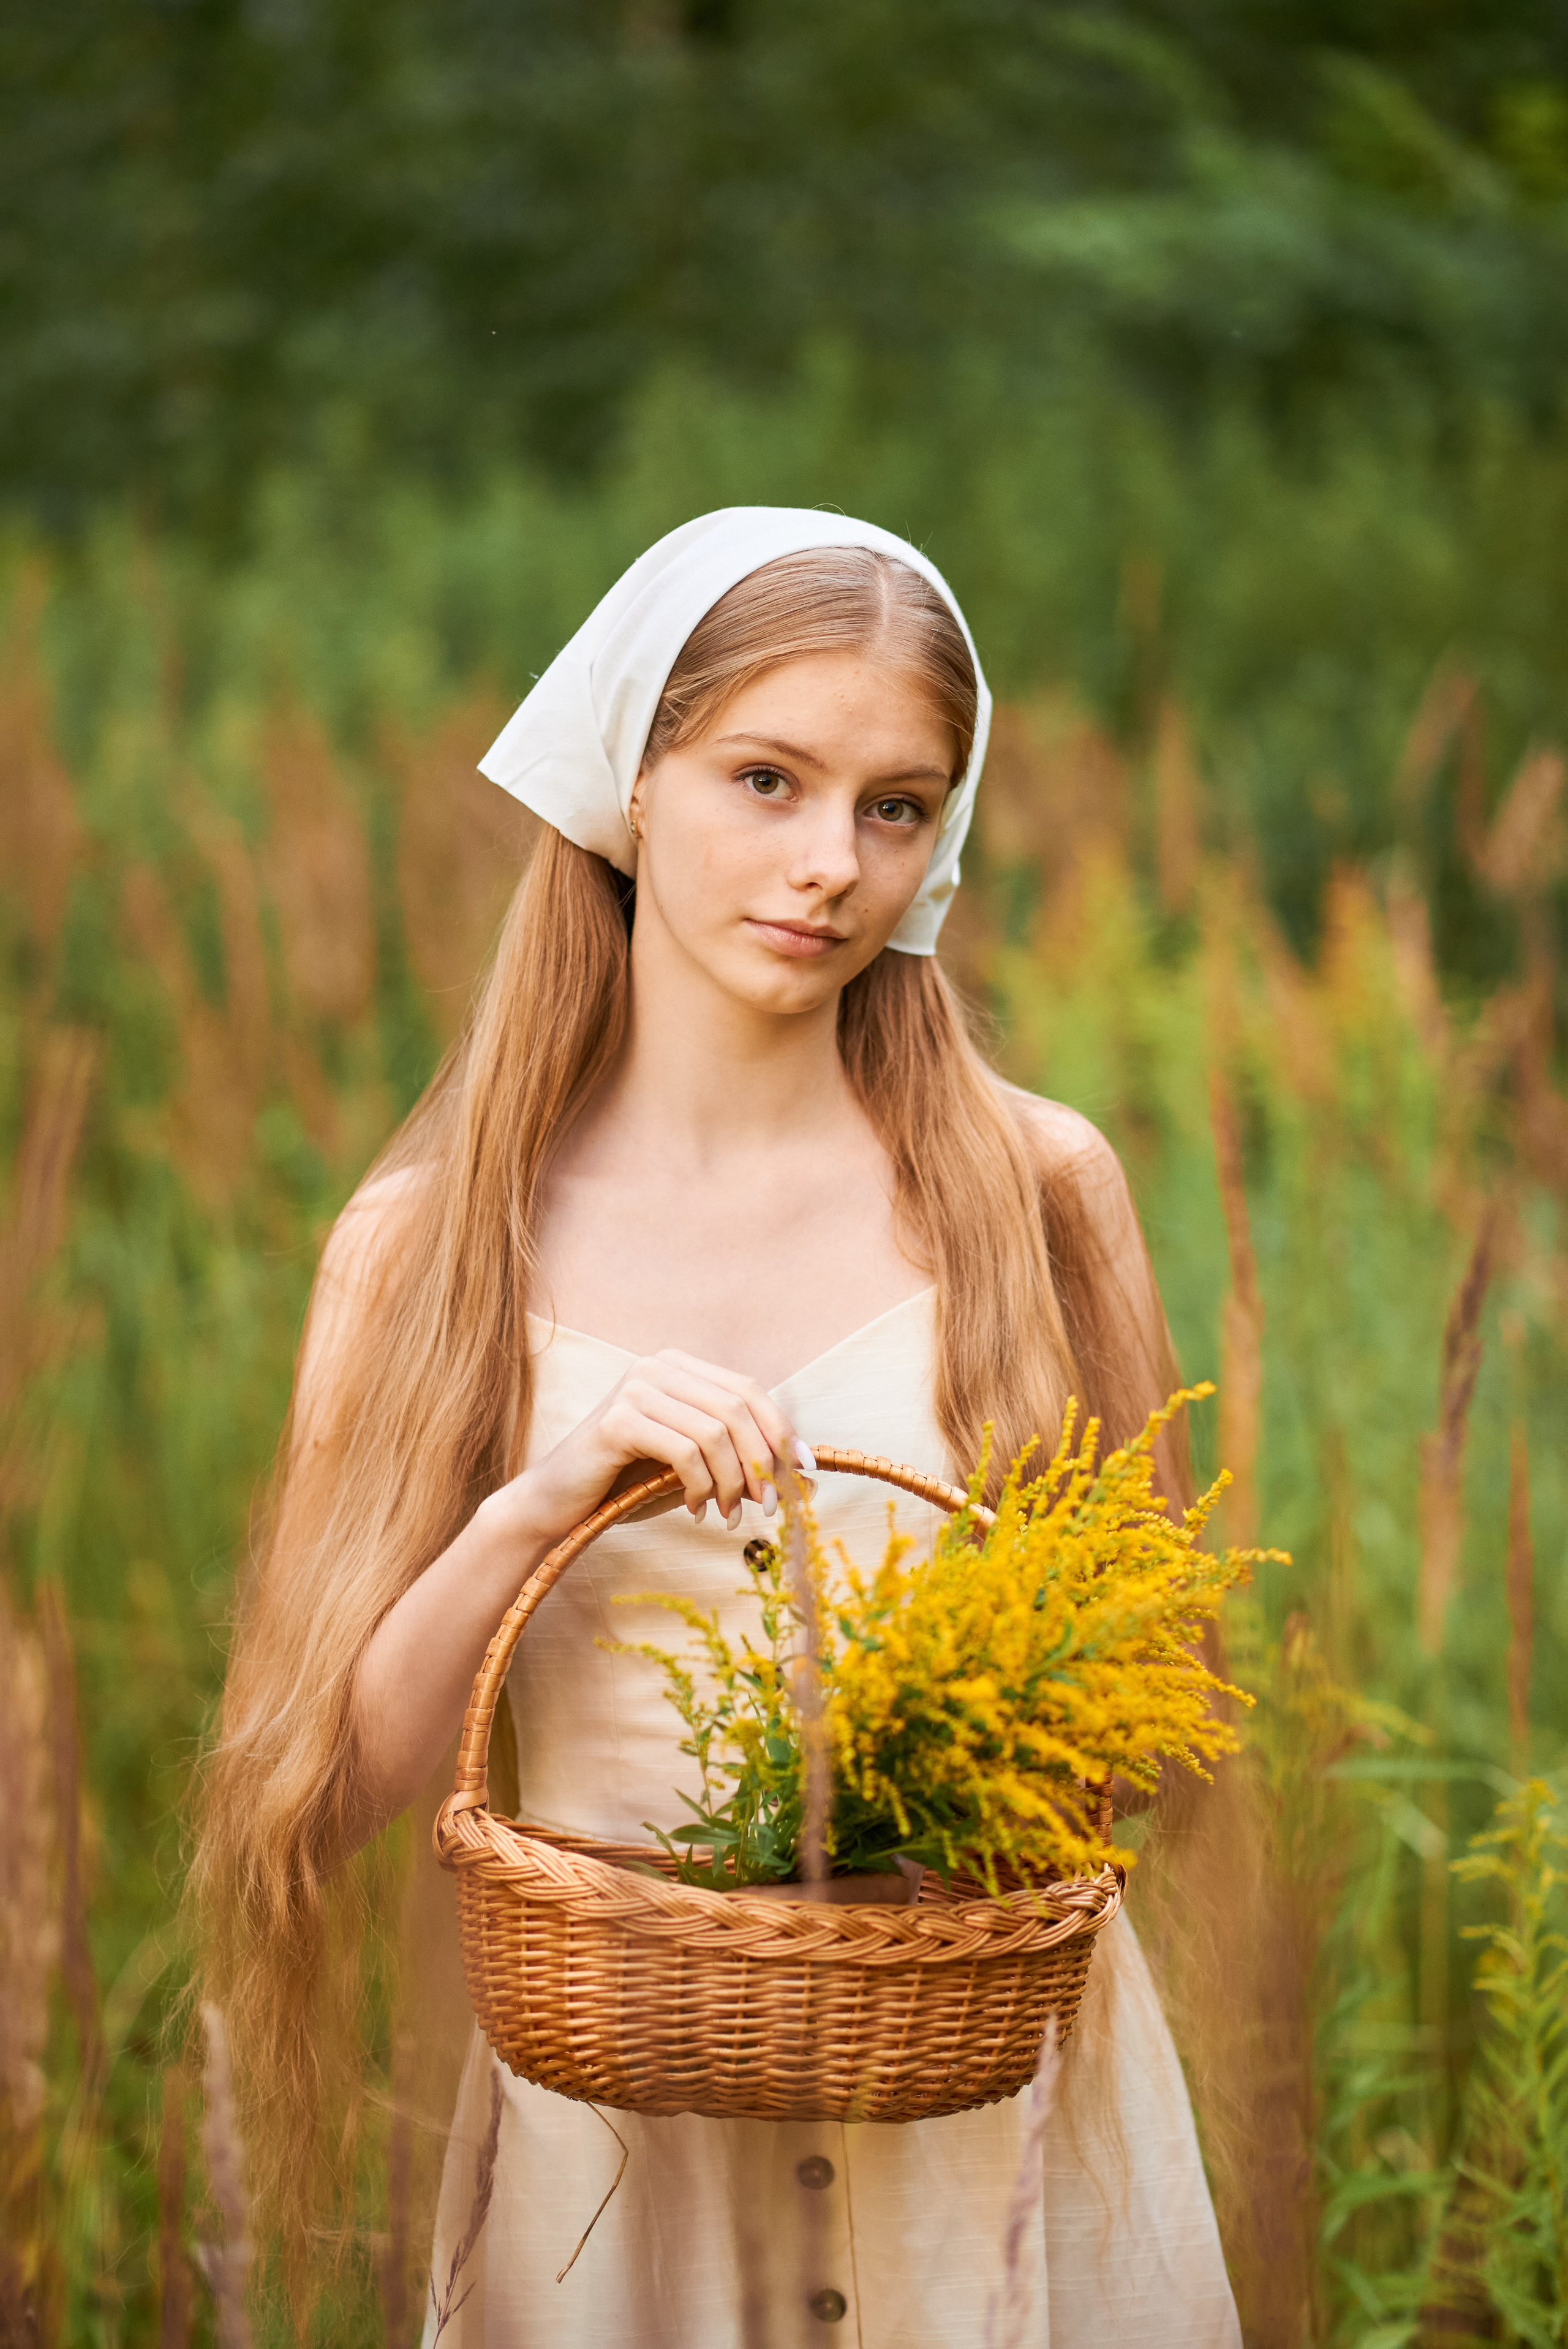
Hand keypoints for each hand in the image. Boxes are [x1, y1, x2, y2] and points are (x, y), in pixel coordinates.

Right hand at [492, 1349, 814, 1548]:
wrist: (556, 1503)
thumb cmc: (626, 1483)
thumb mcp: (691, 1466)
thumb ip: (734, 1457)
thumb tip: (801, 1471)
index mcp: (678, 1368)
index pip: (748, 1390)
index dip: (781, 1429)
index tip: (804, 1470)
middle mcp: (657, 1367)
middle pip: (737, 1408)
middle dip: (763, 1462)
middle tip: (770, 1505)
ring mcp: (635, 1389)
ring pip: (715, 1432)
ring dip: (734, 1482)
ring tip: (730, 1515)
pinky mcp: (617, 1421)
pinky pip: (683, 1451)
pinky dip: (700, 1486)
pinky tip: (693, 1510)